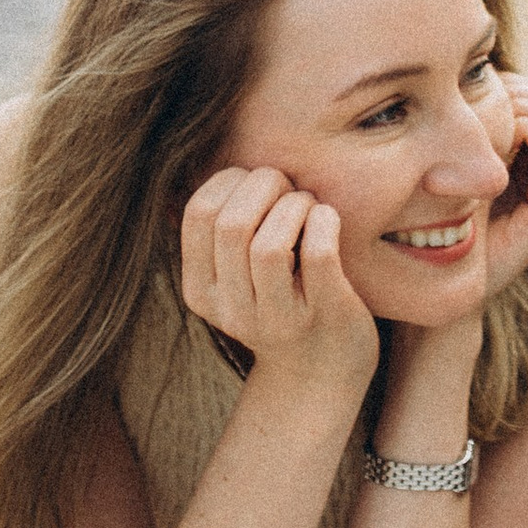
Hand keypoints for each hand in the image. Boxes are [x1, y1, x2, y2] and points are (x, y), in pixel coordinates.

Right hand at [180, 166, 378, 415]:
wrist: (322, 374)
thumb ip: (225, 228)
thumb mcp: (236, 273)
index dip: (231, 180)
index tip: (257, 185)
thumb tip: (223, 153)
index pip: (198, 212)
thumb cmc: (282, 301)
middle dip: (266, 185)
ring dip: (295, 206)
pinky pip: (318, 253)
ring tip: (308, 208)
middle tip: (289, 190)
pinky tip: (329, 221)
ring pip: (269, 243)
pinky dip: (324, 221)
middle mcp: (232, 309)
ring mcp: (278, 317)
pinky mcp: (323, 314)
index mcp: (202, 290)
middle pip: (232, 223)